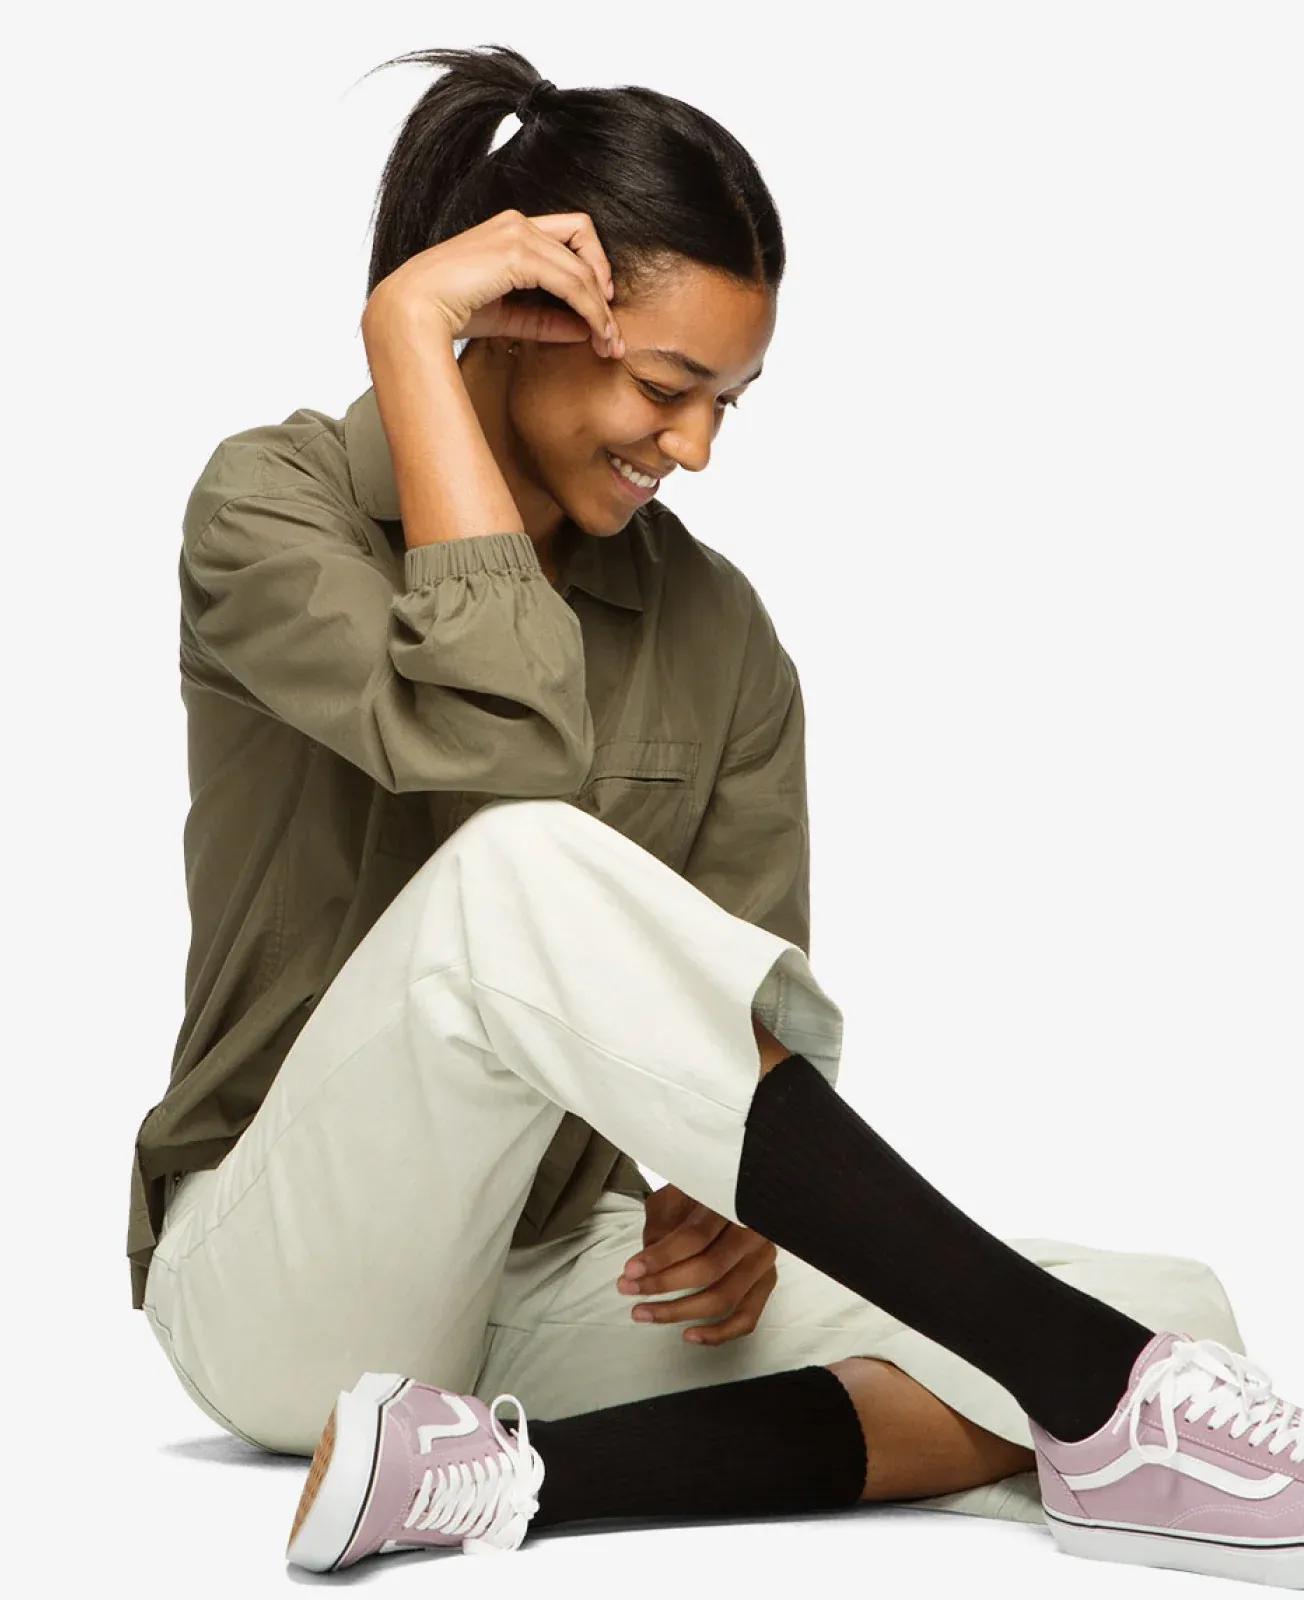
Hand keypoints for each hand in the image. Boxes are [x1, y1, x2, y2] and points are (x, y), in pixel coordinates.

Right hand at [362, 208, 623, 358]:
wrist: (410, 310)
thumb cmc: (449, 312)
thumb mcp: (506, 317)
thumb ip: (543, 319)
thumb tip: (583, 331)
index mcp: (510, 229)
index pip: (569, 236)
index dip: (593, 267)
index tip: (600, 307)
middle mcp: (517, 223)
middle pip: (585, 243)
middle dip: (604, 290)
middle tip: (612, 332)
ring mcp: (517, 233)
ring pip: (582, 268)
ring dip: (601, 309)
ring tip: (609, 344)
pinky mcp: (518, 253)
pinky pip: (571, 282)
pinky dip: (590, 310)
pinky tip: (595, 334)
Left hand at [617, 1183, 778, 1345]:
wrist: (728, 1196)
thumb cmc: (695, 1198)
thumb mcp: (673, 1199)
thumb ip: (661, 1227)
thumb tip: (645, 1267)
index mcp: (732, 1203)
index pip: (696, 1237)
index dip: (661, 1257)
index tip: (630, 1270)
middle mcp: (755, 1232)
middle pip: (710, 1269)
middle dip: (663, 1284)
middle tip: (628, 1288)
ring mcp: (763, 1259)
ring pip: (724, 1297)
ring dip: (679, 1311)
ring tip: (644, 1312)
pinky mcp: (766, 1281)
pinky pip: (747, 1318)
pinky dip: (718, 1333)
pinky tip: (689, 1335)